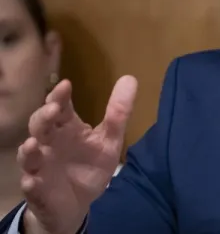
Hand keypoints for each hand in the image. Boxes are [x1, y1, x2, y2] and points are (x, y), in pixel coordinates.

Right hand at [17, 76, 137, 233]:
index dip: (60, 96)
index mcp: (67, 128)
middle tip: (54, 109)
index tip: (66, 84)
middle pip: (40, 126)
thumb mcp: (109, 140)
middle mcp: (49, 143)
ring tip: (33, 144)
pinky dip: (30, 182)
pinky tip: (32, 180)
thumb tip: (130, 79)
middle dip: (44, 117)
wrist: (78, 203)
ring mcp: (40, 166)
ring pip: (28, 154)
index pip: (60, 107)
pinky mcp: (37, 189)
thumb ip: (118, 113)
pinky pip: (30, 185)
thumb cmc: (90, 165)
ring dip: (29, 150)